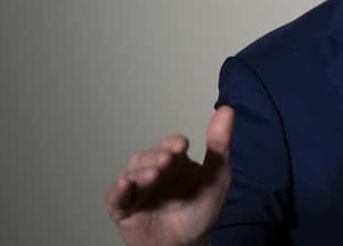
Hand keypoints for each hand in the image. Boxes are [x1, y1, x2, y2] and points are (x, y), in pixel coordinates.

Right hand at [105, 106, 234, 245]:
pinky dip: (117, 190)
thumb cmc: (201, 211)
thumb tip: (227, 110)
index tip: (182, 146)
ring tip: (155, 174)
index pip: (171, 145)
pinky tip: (124, 184)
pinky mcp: (124, 209)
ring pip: (132, 173)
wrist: (189, 244)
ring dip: (141, 171)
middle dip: (157, 156)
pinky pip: (115, 198)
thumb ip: (220, 146)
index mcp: (176, 162)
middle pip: (148, 156)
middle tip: (168, 160)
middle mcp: (155, 172)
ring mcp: (138, 190)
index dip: (174, 143)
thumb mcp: (217, 177)